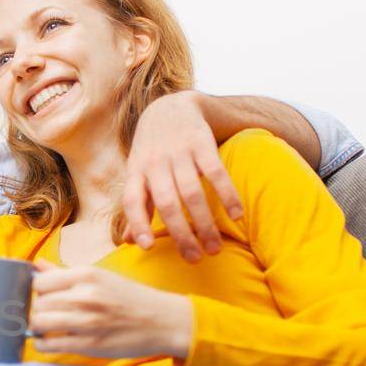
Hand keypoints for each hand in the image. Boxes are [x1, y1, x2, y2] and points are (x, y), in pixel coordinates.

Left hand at [29, 258, 192, 358]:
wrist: (162, 321)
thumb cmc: (129, 298)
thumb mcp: (100, 277)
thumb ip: (64, 273)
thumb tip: (36, 265)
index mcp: (86, 275)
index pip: (38, 282)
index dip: (37, 292)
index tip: (44, 297)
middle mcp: (85, 296)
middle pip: (37, 304)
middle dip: (38, 310)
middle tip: (48, 314)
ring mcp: (87, 322)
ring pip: (38, 324)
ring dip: (37, 328)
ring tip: (47, 328)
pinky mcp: (89, 345)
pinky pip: (49, 346)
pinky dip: (43, 345)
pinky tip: (49, 341)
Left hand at [122, 90, 242, 262]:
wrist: (170, 107)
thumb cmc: (152, 151)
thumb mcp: (138, 173)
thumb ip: (137, 206)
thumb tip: (129, 242)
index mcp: (137, 172)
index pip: (132, 200)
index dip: (138, 223)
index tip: (147, 247)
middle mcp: (155, 163)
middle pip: (167, 202)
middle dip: (181, 233)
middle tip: (195, 258)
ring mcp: (179, 152)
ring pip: (191, 192)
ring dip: (204, 222)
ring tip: (215, 247)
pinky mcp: (202, 143)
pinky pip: (216, 172)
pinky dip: (227, 195)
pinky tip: (236, 216)